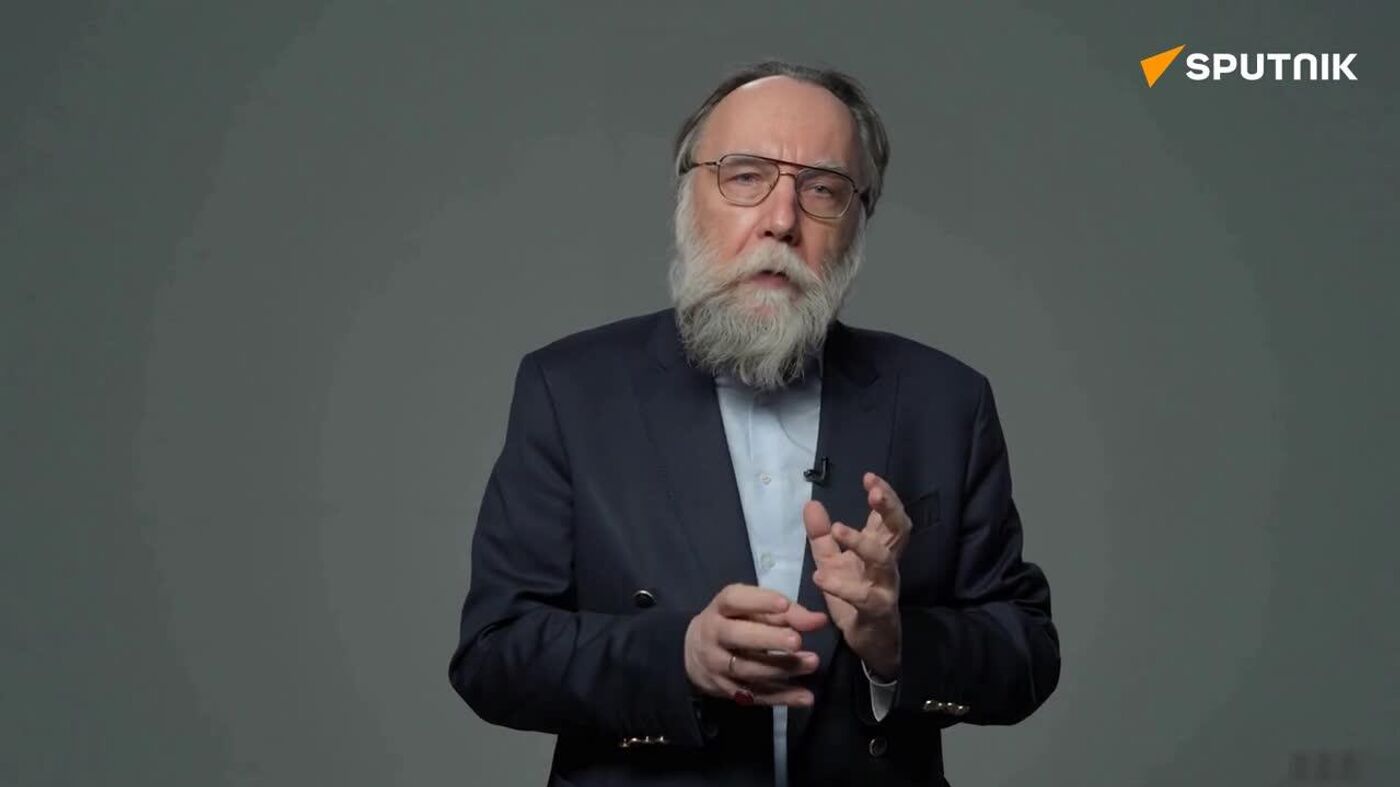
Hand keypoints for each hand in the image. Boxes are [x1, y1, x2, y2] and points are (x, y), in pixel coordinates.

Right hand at [684, 584, 828, 706]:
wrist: (694, 654)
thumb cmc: (732, 623)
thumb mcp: (750, 610)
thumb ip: (786, 612)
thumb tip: (819, 620)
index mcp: (719, 610)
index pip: (735, 601)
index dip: (759, 601)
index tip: (784, 604)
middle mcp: (713, 637)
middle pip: (738, 637)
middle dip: (768, 639)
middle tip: (796, 641)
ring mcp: (718, 667)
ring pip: (749, 670)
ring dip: (782, 669)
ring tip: (812, 662)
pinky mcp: (728, 691)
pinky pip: (756, 696)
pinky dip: (782, 698)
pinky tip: (806, 697)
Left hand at [804, 472, 911, 679]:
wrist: (870, 643)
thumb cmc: (854, 598)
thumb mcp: (833, 563)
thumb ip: (822, 536)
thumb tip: (811, 503)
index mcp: (880, 549)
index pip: (889, 516)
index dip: (885, 495)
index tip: (869, 477)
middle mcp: (887, 564)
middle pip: (899, 530)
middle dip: (889, 508)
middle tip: (874, 492)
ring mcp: (885, 587)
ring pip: (884, 560)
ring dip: (862, 543)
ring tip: (838, 529)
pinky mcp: (876, 611)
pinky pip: (863, 597)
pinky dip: (842, 586)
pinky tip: (821, 577)